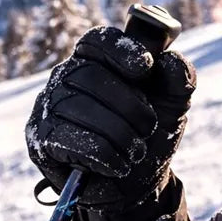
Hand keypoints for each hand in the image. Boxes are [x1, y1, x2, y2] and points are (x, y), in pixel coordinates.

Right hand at [26, 25, 195, 213]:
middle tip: (149, 126)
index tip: (146, 66)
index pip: (98, 39)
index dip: (121, 49)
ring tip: (137, 149)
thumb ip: (180, 75)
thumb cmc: (154, 130)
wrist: (140, 181)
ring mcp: (49, 106)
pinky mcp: (41, 139)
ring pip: (78, 106)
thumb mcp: (176, 101)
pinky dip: (102, 153)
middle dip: (127, 103)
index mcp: (99, 59)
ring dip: (118, 131)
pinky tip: (119, 163)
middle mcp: (68, 76)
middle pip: (89, 74)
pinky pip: (66, 137)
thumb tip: (167, 59)